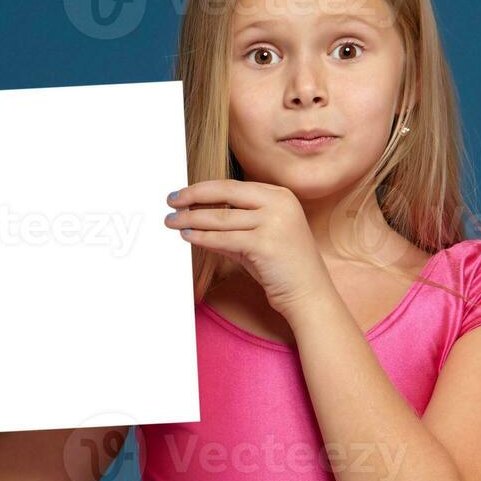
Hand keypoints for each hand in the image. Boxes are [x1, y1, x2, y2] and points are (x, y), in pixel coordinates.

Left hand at [165, 180, 331, 317]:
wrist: (309, 294)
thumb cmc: (282, 267)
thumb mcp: (258, 238)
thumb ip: (232, 225)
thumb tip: (196, 218)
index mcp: (280, 196)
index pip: (233, 186)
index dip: (204, 188)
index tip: (184, 193)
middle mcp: (280, 204)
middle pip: (225, 193)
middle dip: (193, 196)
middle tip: (171, 202)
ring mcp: (274, 223)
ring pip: (221, 217)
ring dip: (192, 219)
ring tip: (172, 221)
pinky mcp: (265, 244)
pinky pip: (224, 238)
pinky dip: (202, 237)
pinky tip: (187, 236)